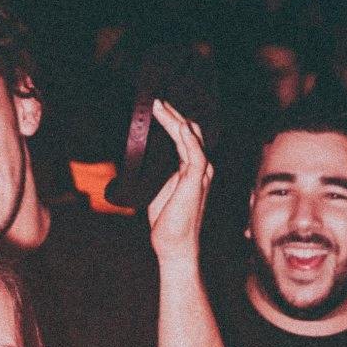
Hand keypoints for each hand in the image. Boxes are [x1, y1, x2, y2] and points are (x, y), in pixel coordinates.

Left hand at [147, 101, 212, 267]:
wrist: (174, 245)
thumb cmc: (167, 221)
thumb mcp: (158, 188)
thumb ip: (158, 169)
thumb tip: (145, 151)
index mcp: (192, 168)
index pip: (185, 136)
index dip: (172, 120)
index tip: (157, 107)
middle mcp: (200, 167)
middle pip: (190, 131)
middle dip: (172, 114)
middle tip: (155, 100)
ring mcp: (200, 173)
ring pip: (190, 137)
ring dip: (174, 119)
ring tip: (159, 105)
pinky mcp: (195, 181)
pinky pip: (194, 153)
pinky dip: (187, 137)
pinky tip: (178, 125)